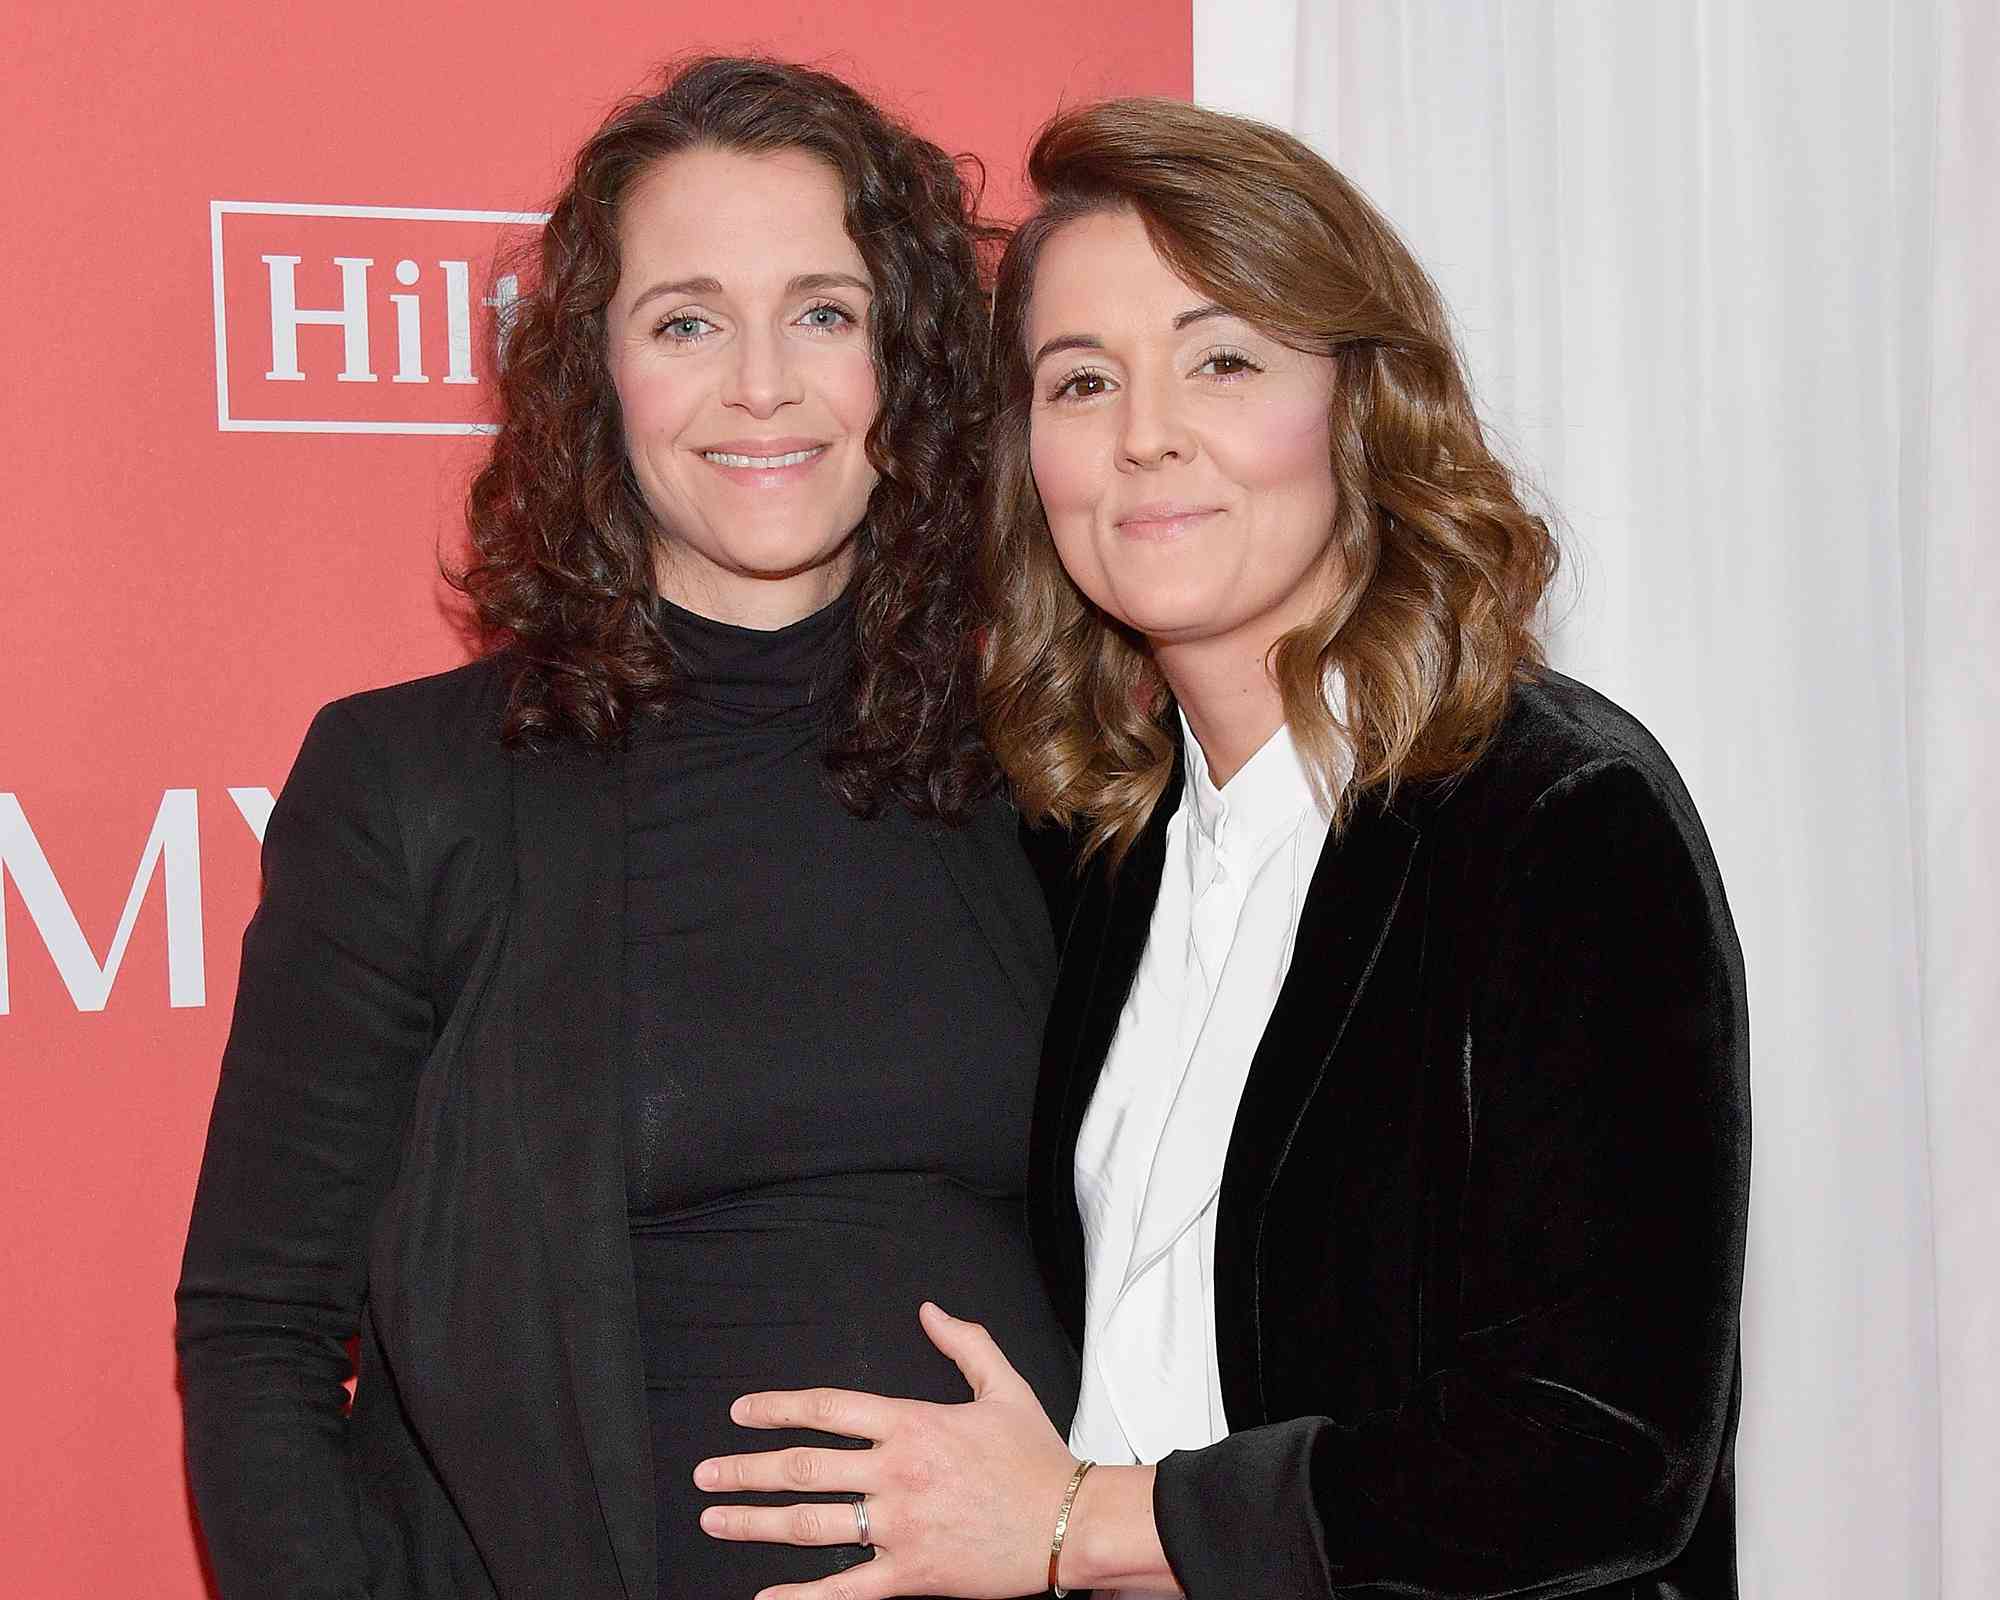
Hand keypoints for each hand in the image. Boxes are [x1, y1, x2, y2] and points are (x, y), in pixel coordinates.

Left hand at [694, 1301, 1077, 1599]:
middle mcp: (897, 1473)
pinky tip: (765, 1596)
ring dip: (754, 1522)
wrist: (1072, 1523)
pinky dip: (800, 1597)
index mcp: (912, 1424)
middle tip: (705, 1472)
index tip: (742, 1413)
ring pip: (811, 1525)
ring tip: (714, 1519)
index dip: (777, 1409)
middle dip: (746, 1469)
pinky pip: (845, 1589)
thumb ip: (965, 1344)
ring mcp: (900, 1527)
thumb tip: (929, 1310)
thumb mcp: (1005, 1387)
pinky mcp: (911, 1574)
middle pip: (805, 1467)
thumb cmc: (1038, 1458)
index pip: (828, 1408)